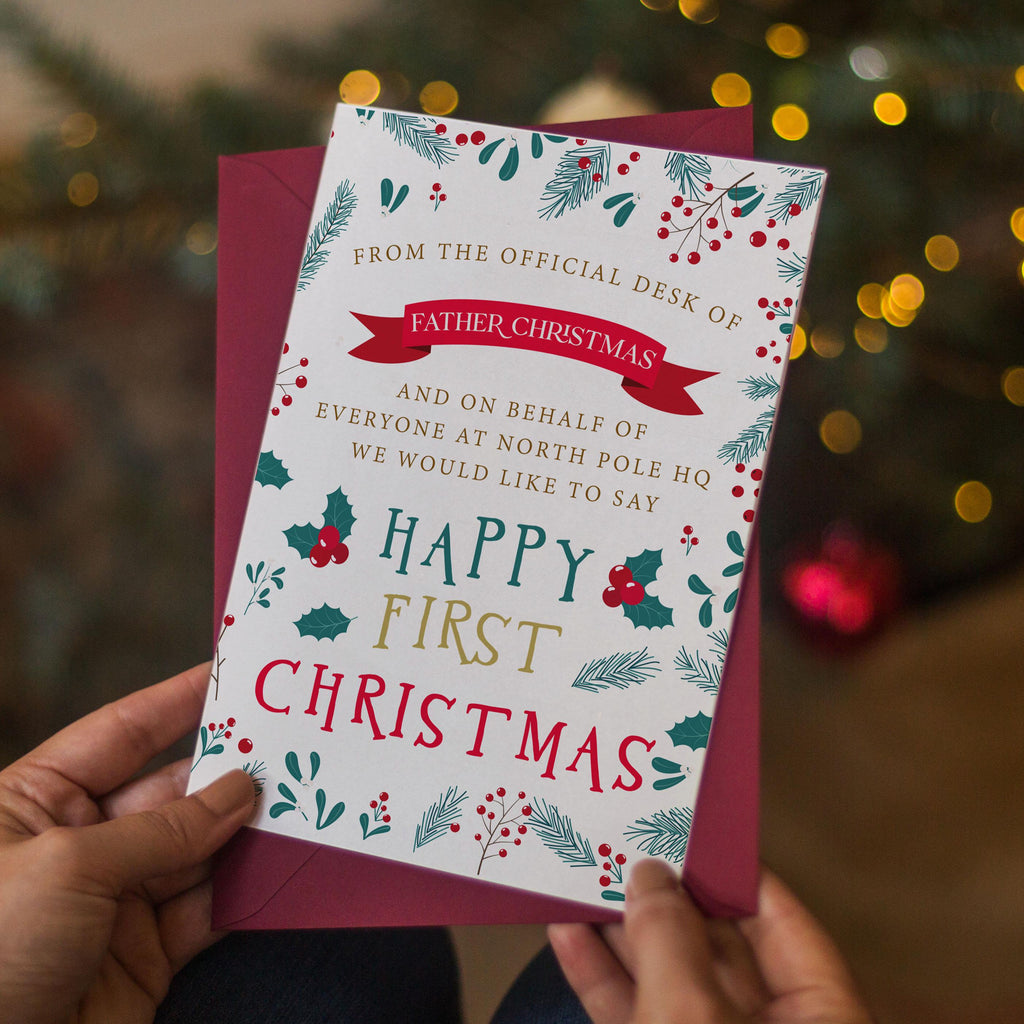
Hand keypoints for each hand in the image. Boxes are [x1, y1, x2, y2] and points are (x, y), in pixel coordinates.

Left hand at [0, 663, 254, 1023]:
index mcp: (34, 803)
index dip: (176, 701)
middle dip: (225, 772)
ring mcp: (112, 902)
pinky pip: (205, 910)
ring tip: (298, 801)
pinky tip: (277, 866)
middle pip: (169, 792)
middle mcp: (77, 846)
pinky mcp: (142, 956)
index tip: (231, 676)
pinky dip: (243, 891)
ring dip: (244, 832)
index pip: (120, 733)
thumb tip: (238, 793)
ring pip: (196, 850)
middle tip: (287, 745)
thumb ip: (163, 829)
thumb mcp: (70, 868)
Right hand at [549, 859, 873, 1023]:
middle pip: (716, 947)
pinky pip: (635, 1016)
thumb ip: (670, 939)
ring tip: (580, 877)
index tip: (678, 826)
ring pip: (667, 981)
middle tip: (618, 842)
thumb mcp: (690, 1020)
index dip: (730, 870)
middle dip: (662, 895)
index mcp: (820, 1022)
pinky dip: (601, 979)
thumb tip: (650, 874)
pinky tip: (568, 938)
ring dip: (620, 932)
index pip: (781, 923)